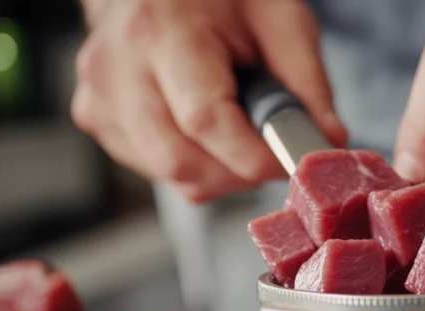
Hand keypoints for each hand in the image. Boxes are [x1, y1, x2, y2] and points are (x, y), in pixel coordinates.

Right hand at [72, 0, 346, 201]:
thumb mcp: (279, 20)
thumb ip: (308, 84)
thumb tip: (327, 144)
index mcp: (161, 32)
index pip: (204, 120)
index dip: (255, 156)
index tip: (294, 162)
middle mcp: (118, 68)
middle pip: (181, 163)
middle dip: (240, 173)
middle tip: (271, 152)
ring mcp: (100, 97)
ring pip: (172, 176)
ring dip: (221, 172)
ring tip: (238, 127)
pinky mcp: (98, 119)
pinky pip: (157, 171)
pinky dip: (196, 165)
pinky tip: (207, 129)